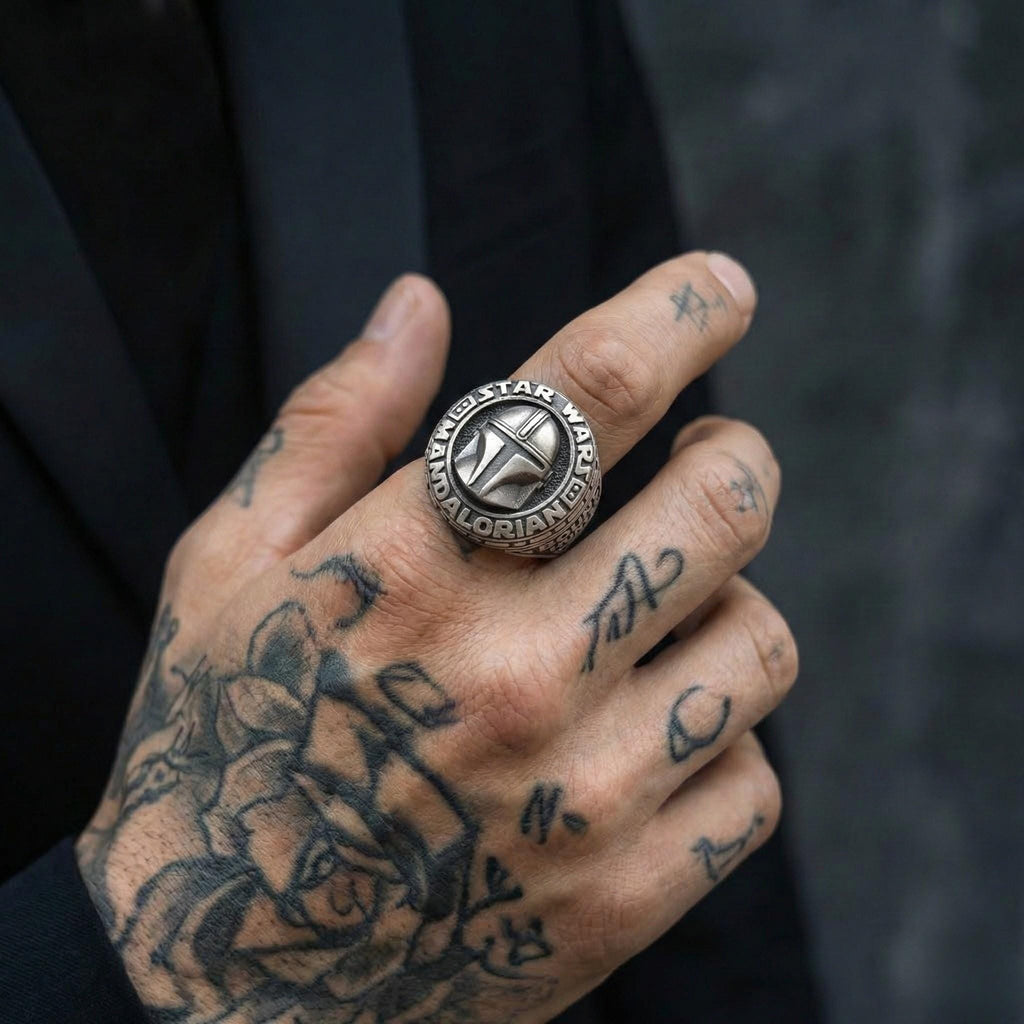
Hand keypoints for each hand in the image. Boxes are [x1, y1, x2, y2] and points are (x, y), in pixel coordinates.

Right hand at [78, 255, 797, 1023]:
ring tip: (654, 618)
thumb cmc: (225, 743)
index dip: (678, 313)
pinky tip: (644, 738)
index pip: (586, 394)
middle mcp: (511, 675)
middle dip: (734, 458)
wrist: (222, 976)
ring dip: (726, 602)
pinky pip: (752, 778)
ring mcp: (580, 798)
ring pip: (757, 642)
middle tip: (708, 460)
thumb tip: (417, 302)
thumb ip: (333, 423)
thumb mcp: (229, 567)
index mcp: (409, 572)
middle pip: (719, 508)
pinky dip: (718, 737)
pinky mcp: (623, 898)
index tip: (723, 287)